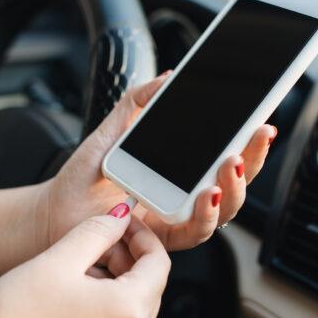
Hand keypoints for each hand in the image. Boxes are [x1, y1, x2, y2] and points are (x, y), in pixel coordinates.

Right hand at [0, 206, 169, 317]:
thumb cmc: (15, 315)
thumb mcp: (60, 258)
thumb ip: (98, 231)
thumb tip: (121, 215)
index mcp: (129, 311)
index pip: (159, 263)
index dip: (142, 234)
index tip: (123, 219)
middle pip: (150, 283)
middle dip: (129, 255)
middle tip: (100, 236)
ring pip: (134, 301)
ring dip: (117, 275)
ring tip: (80, 260)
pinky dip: (107, 297)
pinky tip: (76, 286)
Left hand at [44, 72, 276, 250]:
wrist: (55, 209)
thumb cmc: (85, 175)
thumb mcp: (112, 129)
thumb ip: (137, 102)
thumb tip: (168, 77)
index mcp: (181, 172)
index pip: (225, 158)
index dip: (249, 143)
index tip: (262, 121)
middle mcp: (185, 197)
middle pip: (234, 184)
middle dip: (252, 160)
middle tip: (259, 133)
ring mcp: (174, 220)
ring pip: (222, 212)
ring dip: (233, 188)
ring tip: (231, 163)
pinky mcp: (159, 240)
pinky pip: (191, 232)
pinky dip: (203, 215)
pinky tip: (206, 195)